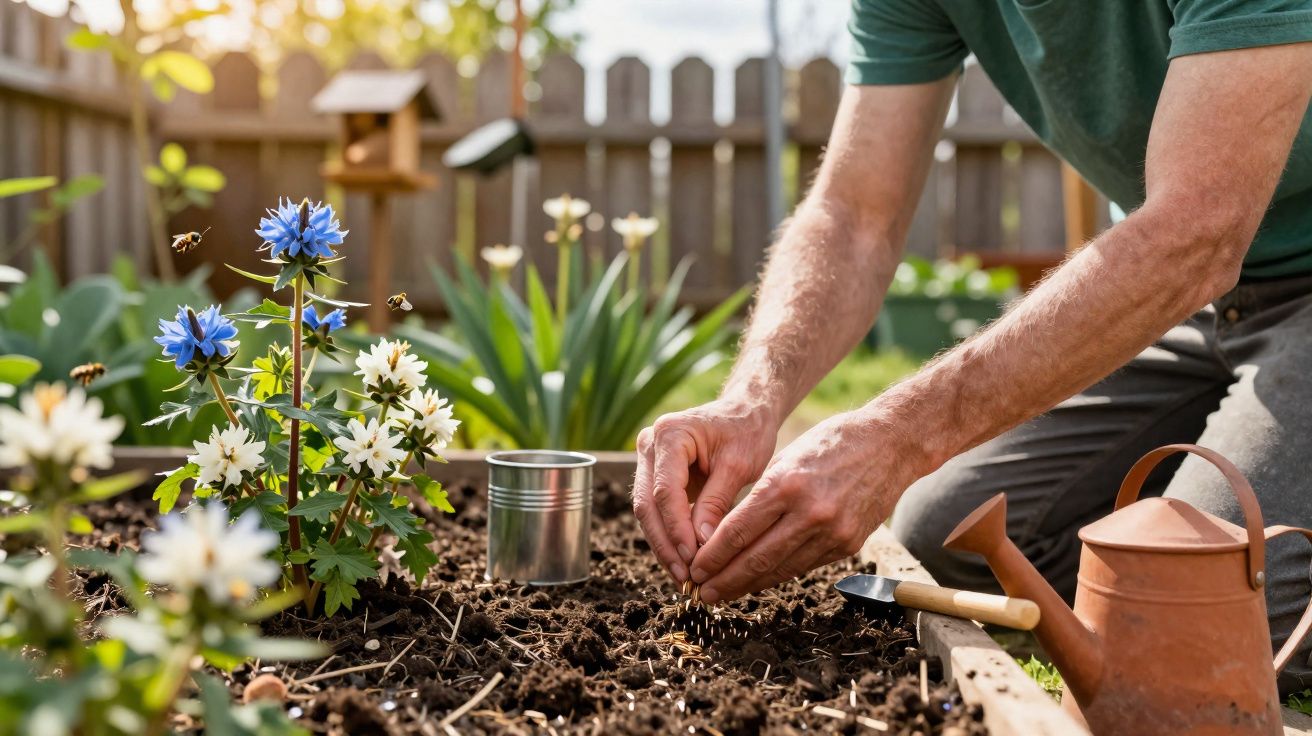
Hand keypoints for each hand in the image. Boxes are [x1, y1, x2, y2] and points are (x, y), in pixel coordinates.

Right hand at [632, 399, 778, 582]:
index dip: (677, 528)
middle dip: (665, 544)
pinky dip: (669, 536)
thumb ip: (717, 503)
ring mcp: (647, 459)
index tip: (693, 559)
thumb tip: (702, 547)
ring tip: (683, 576)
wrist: (745, 412)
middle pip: (647, 504)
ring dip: (664, 545)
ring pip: (647, 511)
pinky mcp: (654, 475)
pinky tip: (682, 562)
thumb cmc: (747, 432)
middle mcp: (649, 444)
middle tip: (684, 577)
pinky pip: (656, 510)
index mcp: (670, 434)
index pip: (665, 490)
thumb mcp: (738, 466)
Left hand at [688, 410, 911, 603]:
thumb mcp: (788, 456)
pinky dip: (778, 575)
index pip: (739, 530)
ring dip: (749, 585)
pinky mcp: (848, 544)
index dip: (713, 556)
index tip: (695, 569)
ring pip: (780, 569)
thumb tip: (729, 533)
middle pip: (756, 558)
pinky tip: (759, 581)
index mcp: (786, 484)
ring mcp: (832, 532)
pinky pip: (804, 565)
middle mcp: (809, 512)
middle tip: (702, 593)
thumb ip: (762, 495)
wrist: (891, 444)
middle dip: (725, 579)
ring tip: (725, 593)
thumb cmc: (832, 442)